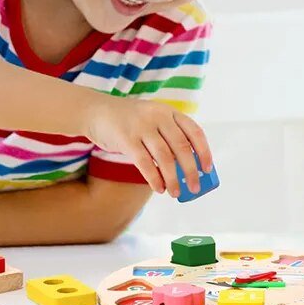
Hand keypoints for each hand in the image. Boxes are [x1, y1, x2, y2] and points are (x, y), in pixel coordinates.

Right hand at [83, 96, 212, 197]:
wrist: (96, 111)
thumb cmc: (129, 122)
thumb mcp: (152, 120)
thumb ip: (168, 138)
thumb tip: (186, 171)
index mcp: (169, 111)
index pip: (194, 131)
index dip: (204, 151)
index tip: (207, 169)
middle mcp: (158, 116)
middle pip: (181, 147)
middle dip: (190, 171)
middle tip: (194, 188)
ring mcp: (141, 126)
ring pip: (164, 157)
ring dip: (172, 179)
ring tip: (175, 193)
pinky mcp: (126, 138)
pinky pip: (144, 163)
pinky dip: (154, 178)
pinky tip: (158, 188)